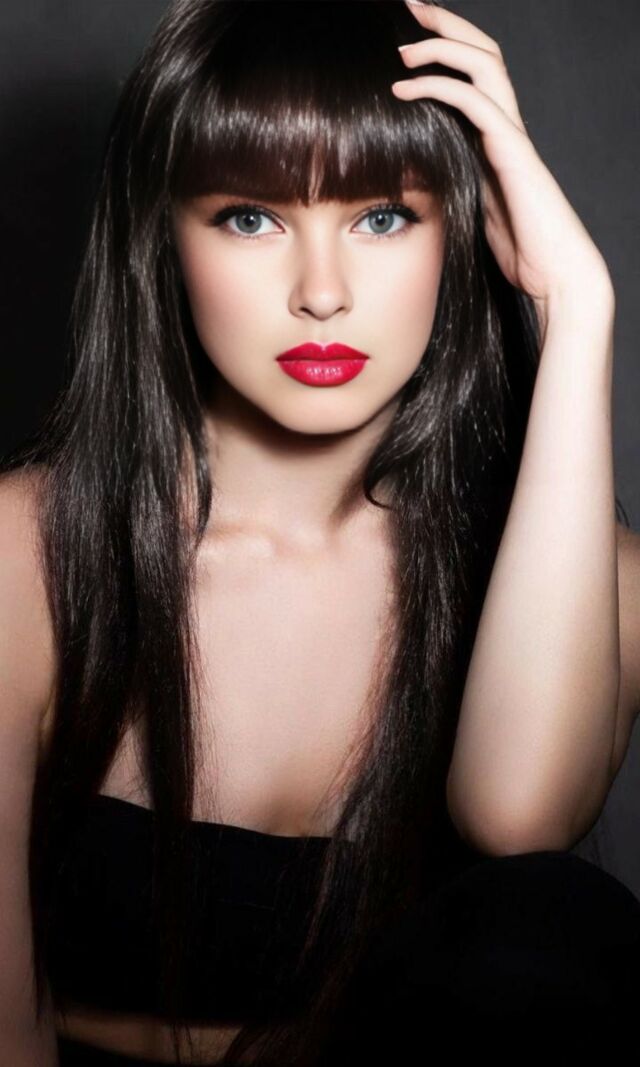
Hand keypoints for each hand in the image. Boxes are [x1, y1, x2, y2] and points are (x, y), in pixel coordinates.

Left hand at [392, 0, 613, 330]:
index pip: (473, 76)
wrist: (557, 277)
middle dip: (445, 24)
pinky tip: (405, 87)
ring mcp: (513, 137)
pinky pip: (477, 102)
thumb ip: (455, 186)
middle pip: (482, 53)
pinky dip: (439, 86)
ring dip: (442, 44)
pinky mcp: (514, 153)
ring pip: (484, 64)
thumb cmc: (521, 254)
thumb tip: (419, 181)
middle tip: (408, 5)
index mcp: (497, 141)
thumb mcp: (474, 212)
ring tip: (403, 43)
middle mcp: (507, 129)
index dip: (444, 48)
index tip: (406, 35)